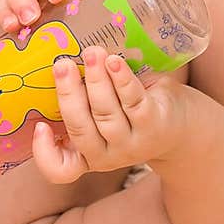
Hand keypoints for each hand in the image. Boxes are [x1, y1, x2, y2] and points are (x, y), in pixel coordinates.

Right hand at [32, 44, 188, 182]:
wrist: (183, 126)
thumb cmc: (132, 112)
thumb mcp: (104, 113)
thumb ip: (82, 97)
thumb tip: (60, 56)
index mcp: (86, 154)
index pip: (61, 170)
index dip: (45, 154)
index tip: (40, 127)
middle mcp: (107, 156)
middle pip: (81, 128)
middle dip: (69, 94)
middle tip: (61, 64)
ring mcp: (132, 144)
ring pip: (106, 113)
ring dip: (97, 80)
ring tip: (91, 53)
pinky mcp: (154, 126)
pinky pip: (134, 102)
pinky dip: (122, 80)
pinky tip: (115, 62)